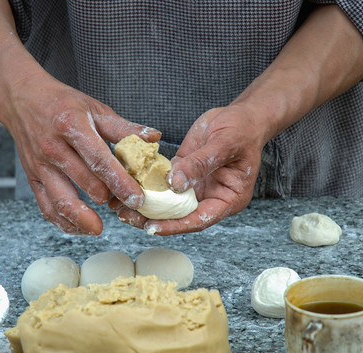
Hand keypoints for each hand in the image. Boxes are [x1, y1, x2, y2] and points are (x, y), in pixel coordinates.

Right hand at [0, 71, 160, 234]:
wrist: (22, 99)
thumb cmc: (62, 104)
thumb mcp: (94, 107)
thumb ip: (123, 127)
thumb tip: (154, 137)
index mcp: (72, 126)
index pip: (99, 160)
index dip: (120, 182)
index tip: (137, 199)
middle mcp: (53, 147)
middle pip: (84, 182)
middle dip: (108, 198)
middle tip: (127, 208)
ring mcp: (40, 165)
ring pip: (60, 200)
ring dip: (82, 218)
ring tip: (99, 228)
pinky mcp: (32, 178)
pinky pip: (46, 207)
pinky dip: (63, 221)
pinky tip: (80, 227)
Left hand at [109, 105, 263, 234]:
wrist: (241, 115)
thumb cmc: (242, 129)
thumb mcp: (225, 144)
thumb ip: (201, 164)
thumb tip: (175, 184)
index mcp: (228, 199)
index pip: (199, 219)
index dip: (175, 225)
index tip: (152, 228)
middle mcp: (210, 197)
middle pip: (180, 215)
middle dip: (153, 219)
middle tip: (127, 216)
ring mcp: (195, 187)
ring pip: (168, 202)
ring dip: (146, 205)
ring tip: (120, 206)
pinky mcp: (183, 172)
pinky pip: (163, 183)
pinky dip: (147, 185)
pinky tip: (127, 184)